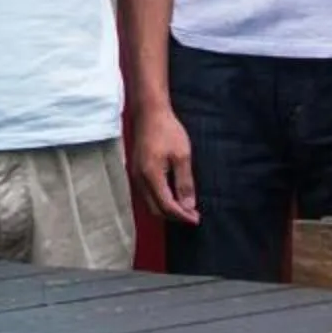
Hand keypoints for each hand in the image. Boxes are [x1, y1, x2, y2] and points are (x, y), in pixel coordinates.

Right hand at [130, 99, 197, 223]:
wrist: (149, 113)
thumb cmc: (167, 130)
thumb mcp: (182, 156)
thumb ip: (184, 183)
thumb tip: (188, 206)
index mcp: (150, 175)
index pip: (166, 206)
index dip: (182, 216)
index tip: (196, 219)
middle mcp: (139, 179)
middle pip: (155, 209)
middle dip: (174, 216)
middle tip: (192, 216)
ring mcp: (135, 176)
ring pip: (149, 203)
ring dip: (166, 209)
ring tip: (185, 208)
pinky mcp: (136, 171)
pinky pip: (146, 194)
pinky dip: (160, 200)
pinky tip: (172, 195)